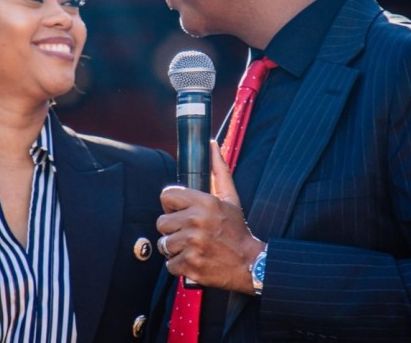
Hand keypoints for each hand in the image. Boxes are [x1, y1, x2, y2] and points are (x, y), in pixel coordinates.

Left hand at [156, 141, 265, 293]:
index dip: (171, 206)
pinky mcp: (190, 264)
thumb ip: (219, 171)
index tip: (180, 213)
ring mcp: (193, 244)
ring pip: (164, 244)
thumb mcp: (230, 198)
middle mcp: (196, 221)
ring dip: (175, 248)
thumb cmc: (237, 230)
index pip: (166, 195)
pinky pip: (169, 264)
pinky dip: (179, 265)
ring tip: (192, 247)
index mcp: (204, 202)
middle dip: (172, 229)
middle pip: (161, 222)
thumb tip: (212, 145)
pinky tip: (194, 260)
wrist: (250, 263)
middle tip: (188, 233)